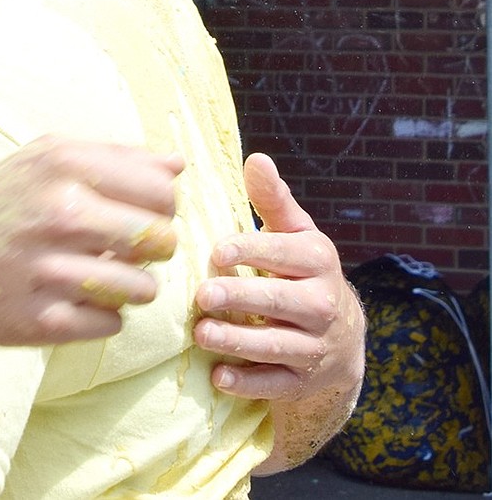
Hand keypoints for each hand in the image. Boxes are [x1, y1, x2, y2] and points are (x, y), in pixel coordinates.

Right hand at [0, 135, 181, 344]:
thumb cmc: (0, 198)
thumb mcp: (47, 157)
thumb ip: (115, 156)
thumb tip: (178, 165)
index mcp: (64, 165)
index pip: (162, 191)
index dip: (160, 206)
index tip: (138, 212)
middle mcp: (58, 214)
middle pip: (161, 241)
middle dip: (152, 247)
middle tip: (123, 246)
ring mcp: (48, 271)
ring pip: (142, 289)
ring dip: (128, 285)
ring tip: (97, 273)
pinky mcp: (40, 322)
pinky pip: (111, 324)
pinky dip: (100, 314)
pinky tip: (71, 296)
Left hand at [193, 152, 364, 469]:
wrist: (341, 335)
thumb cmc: (301, 269)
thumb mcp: (294, 232)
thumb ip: (272, 199)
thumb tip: (256, 158)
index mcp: (318, 261)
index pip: (286, 254)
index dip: (253, 251)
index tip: (217, 251)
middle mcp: (322, 304)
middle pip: (281, 302)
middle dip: (242, 298)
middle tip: (202, 295)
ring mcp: (315, 347)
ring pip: (277, 346)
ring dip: (238, 342)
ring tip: (201, 334)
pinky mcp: (303, 381)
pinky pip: (276, 385)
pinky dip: (248, 384)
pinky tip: (218, 378)